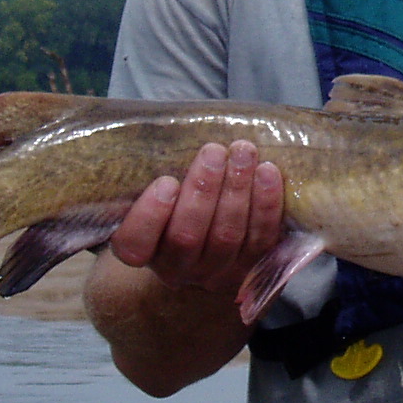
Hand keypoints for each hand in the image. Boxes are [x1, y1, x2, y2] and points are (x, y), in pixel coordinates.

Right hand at [107, 140, 284, 297]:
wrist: (210, 237)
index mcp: (144, 250)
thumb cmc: (176, 201)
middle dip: (204, 190)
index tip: (166, 182)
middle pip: (187, 236)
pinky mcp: (251, 266)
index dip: (150, 216)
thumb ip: (155, 172)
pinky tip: (268, 172)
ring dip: (237, 189)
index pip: (134, 245)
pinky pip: (261, 238)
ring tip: (243, 152)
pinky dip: (266, 204)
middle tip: (214, 151)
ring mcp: (216, 273)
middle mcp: (177, 268)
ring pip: (227, 236)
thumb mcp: (154, 191)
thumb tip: (166, 129)